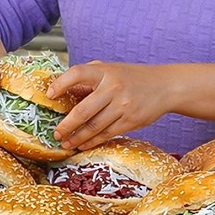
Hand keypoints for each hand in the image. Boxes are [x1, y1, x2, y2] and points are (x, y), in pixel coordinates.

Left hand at [47, 61, 178, 150]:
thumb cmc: (132, 77)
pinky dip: (92, 141)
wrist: (165, 86)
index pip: (77, 73)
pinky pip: (106, 134)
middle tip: (55, 133)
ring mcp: (122, 106)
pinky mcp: (130, 121)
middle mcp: (113, 88)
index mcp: (105, 71)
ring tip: (65, 143)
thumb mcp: (111, 70)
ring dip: (76, 137)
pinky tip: (82, 144)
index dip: (61, 83)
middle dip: (66, 125)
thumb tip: (62, 89)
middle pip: (82, 110)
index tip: (49, 95)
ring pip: (93, 126)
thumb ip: (89, 76)